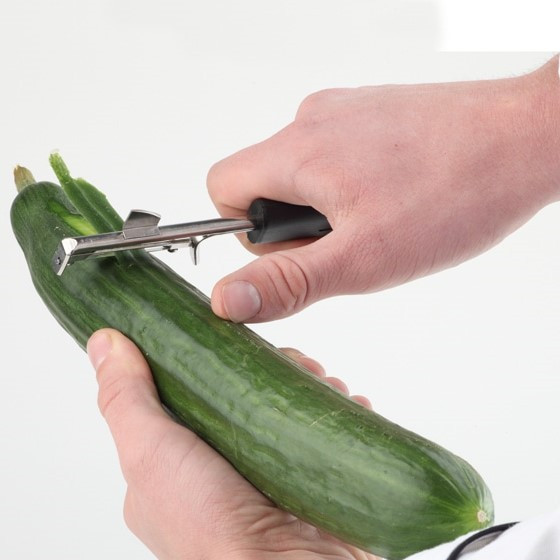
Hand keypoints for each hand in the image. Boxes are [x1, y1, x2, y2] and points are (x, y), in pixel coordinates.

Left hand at [87, 328, 376, 559]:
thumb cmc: (209, 530)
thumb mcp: (150, 455)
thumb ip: (127, 399)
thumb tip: (105, 342)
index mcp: (175, 466)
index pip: (194, 391)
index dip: (218, 358)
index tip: (241, 337)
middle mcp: (221, 469)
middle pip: (247, 394)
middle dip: (276, 369)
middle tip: (300, 363)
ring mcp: (266, 474)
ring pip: (286, 407)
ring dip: (310, 386)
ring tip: (326, 380)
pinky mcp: (306, 479)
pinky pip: (320, 429)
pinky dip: (334, 410)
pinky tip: (343, 400)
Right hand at [207, 56, 559, 322]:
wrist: (527, 138)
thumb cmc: (453, 195)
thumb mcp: (362, 259)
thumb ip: (288, 281)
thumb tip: (225, 299)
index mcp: (297, 151)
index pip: (221, 186)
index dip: (247, 230)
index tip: (299, 249)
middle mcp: (313, 119)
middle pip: (264, 182)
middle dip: (295, 225)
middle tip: (351, 242)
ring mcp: (346, 110)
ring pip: (302, 172)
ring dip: (327, 207)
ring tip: (380, 220)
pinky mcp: (373, 112)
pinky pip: (336, 154)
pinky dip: (352, 184)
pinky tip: (394, 197)